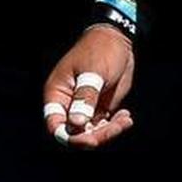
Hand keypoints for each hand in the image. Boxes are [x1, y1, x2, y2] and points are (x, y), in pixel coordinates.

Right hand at [43, 25, 133, 149]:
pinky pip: (103, 126)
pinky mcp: (98, 108)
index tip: (91, 141)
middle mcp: (68, 105)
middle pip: (75, 134)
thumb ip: (85, 97)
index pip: (55, 125)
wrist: (116, 40)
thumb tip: (76, 123)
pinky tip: (126, 117)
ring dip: (109, 132)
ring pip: (91, 133)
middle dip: (96, 136)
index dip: (70, 138)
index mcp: (57, 94)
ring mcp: (83, 108)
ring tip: (126, 119)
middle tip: (118, 126)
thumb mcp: (94, 72)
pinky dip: (115, 126)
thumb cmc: (100, 50)